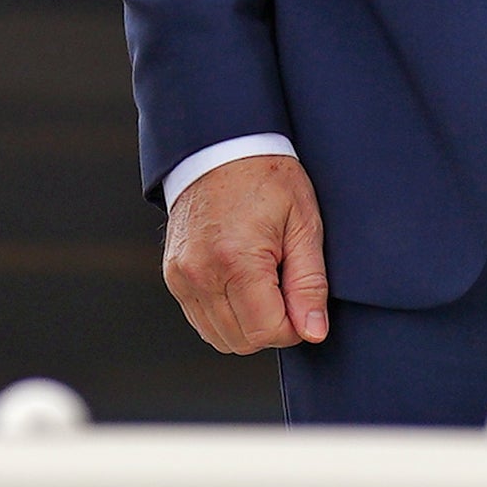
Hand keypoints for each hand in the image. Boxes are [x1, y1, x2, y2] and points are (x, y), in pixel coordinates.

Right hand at [163, 153, 329, 352]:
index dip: (295, 326)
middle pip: (243, 341)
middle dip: (271, 326)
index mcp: (236, 259)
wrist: (218, 146)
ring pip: (219, 337)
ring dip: (247, 325)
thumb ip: (310, 284)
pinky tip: (240, 286)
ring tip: (261, 285)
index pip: (268, 331)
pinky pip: (201, 320)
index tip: (301, 297)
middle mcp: (200, 272)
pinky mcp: (173, 275)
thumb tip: (313, 333)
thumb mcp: (303, 223)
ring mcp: (181, 275)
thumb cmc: (267, 179)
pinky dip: (225, 316)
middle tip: (284, 288)